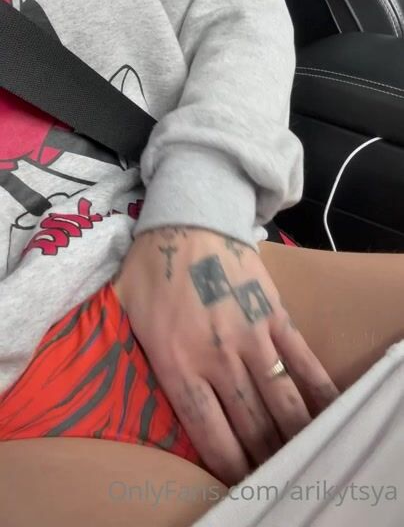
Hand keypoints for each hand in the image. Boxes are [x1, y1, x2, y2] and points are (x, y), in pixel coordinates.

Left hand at [115, 227, 338, 484]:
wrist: (192, 216)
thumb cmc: (151, 263)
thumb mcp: (121, 307)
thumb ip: (117, 345)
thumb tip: (101, 368)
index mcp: (177, 361)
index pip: (208, 431)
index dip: (229, 464)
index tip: (241, 480)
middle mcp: (218, 358)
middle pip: (249, 424)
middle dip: (263, 457)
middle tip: (271, 471)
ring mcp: (252, 336)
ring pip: (280, 401)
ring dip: (293, 434)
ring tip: (300, 454)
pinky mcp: (276, 315)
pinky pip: (301, 360)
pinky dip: (317, 390)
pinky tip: (327, 412)